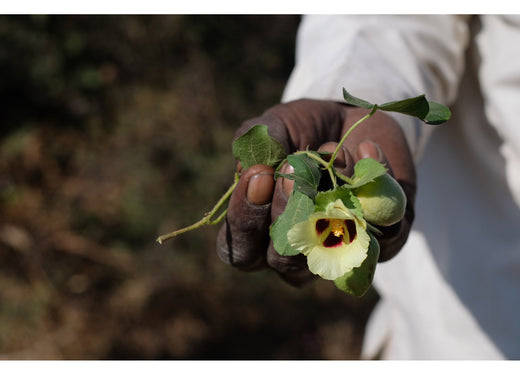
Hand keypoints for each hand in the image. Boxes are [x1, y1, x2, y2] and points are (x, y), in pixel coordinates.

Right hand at [216, 99, 415, 285]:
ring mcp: (340, 251)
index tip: (258, 175)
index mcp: (259, 234)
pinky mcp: (384, 240)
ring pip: (334, 252)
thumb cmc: (300, 131)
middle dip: (287, 212)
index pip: (241, 250)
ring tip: (336, 151)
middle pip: (284, 261)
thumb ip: (260, 143)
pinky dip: (376, 184)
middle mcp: (297, 253)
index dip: (245, 219)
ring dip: (334, 199)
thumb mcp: (275, 126)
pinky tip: (366, 148)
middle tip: (293, 167)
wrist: (351, 119)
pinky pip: (385, 227)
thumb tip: (254, 167)